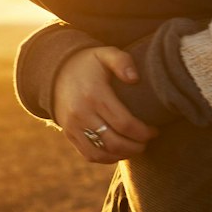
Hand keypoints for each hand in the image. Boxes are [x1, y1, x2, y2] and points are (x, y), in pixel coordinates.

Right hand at [51, 46, 156, 164]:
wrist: (57, 73)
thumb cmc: (89, 64)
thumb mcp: (105, 54)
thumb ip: (122, 61)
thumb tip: (135, 78)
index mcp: (94, 95)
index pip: (124, 123)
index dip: (143, 132)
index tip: (154, 131)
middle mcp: (81, 114)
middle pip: (114, 142)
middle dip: (136, 146)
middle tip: (147, 142)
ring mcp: (73, 126)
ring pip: (101, 153)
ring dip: (123, 155)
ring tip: (136, 148)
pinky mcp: (69, 134)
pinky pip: (89, 155)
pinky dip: (107, 158)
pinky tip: (119, 151)